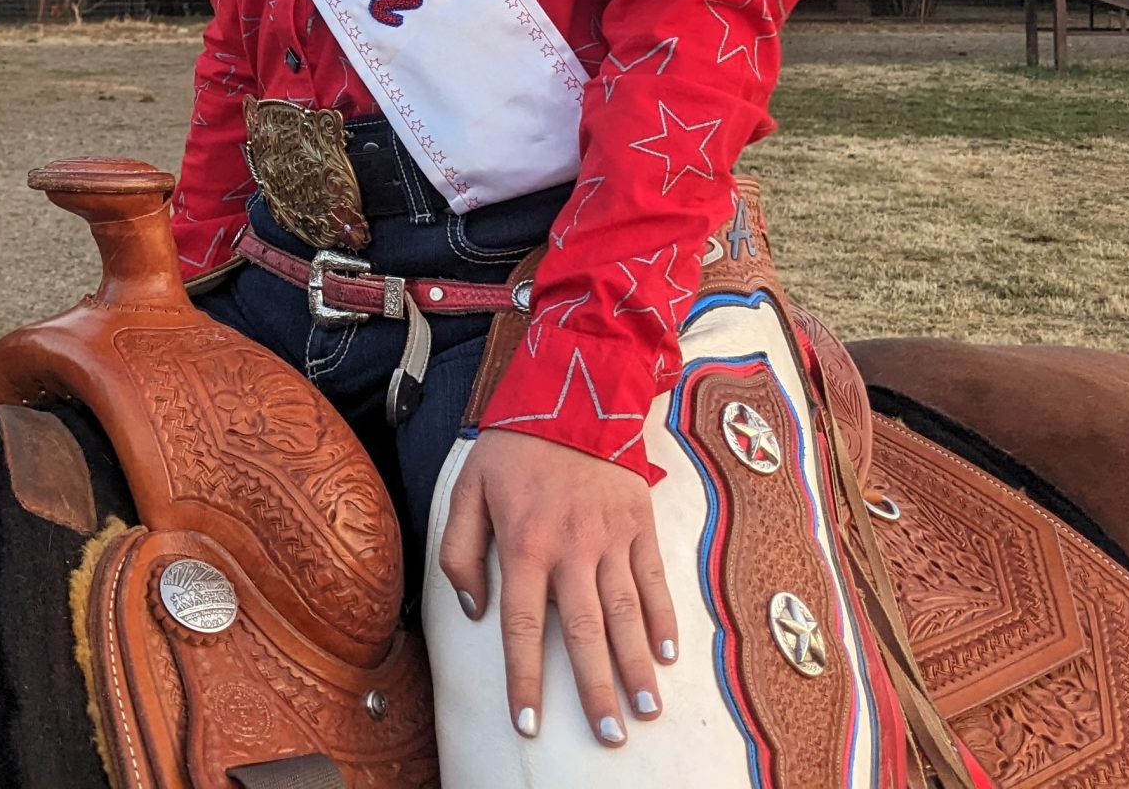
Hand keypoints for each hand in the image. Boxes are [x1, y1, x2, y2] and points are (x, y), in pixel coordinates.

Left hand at [437, 427, 677, 745]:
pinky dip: (663, 619)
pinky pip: (654, 580)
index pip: (522, 628)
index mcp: (524, 544)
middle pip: (584, 633)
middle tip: (609, 735)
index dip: (525, 679)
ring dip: (636, 666)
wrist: (572, 393)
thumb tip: (473, 610)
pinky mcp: (640, 524)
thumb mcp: (466, 488)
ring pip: (625, 614)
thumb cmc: (513, 446)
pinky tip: (668, 654)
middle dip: (595, 689)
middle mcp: (571, 549)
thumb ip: (460, 551)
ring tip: (645, 709)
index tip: (530, 724)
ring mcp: (611, 539)